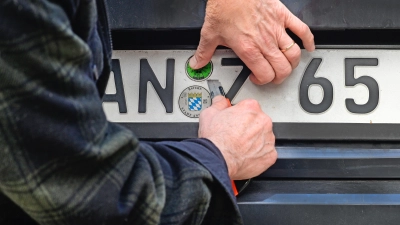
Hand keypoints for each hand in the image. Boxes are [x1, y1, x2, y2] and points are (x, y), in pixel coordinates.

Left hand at [190, 0, 314, 84]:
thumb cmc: (223, 8)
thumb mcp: (209, 33)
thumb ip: (203, 53)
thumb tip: (197, 64)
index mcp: (248, 49)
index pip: (265, 75)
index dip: (262, 81)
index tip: (257, 78)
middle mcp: (265, 42)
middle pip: (282, 69)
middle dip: (279, 77)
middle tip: (273, 76)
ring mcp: (276, 29)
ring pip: (293, 54)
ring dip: (292, 64)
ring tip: (287, 66)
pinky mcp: (283, 16)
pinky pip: (302, 31)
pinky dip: (308, 41)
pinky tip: (309, 47)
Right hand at [198, 96, 276, 179]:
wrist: (218, 159)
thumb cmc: (216, 139)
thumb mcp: (210, 113)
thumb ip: (219, 104)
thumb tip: (220, 101)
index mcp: (251, 108)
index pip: (250, 107)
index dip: (241, 114)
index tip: (235, 120)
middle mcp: (263, 121)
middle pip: (259, 121)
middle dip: (249, 127)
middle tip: (236, 134)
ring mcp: (268, 138)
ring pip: (263, 137)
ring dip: (255, 140)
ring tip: (240, 146)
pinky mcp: (270, 154)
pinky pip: (267, 152)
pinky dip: (259, 155)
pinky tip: (246, 155)